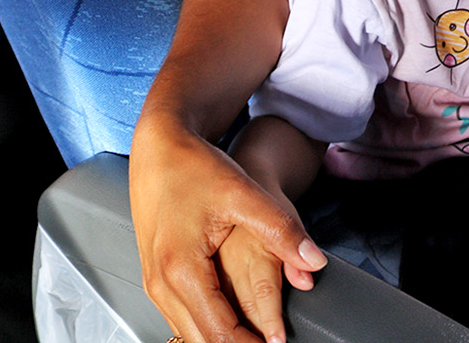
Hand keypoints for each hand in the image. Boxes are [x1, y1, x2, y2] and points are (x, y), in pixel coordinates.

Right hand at [131, 118, 321, 342]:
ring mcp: (155, 281)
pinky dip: (208, 323)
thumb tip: (314, 262)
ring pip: (189, 331)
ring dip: (222, 338)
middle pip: (202, 340)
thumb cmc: (193, 166)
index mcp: (181, 269)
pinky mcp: (157, 274)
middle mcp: (161, 283)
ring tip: (257, 339)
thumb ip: (281, 231)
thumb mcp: (243, 194)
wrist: (159, 145)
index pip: (220, 332)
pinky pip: (183, 314)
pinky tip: (232, 323)